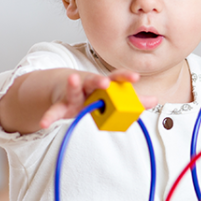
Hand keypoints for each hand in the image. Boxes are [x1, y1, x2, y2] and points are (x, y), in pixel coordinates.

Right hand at [37, 69, 154, 129]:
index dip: (125, 77)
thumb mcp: (111, 96)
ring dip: (73, 85)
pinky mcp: (61, 104)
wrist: (63, 88)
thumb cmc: (92, 93)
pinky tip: (45, 124)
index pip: (116, 78)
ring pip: (73, 90)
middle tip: (105, 82)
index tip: (135, 76)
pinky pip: (54, 111)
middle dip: (99, 80)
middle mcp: (88, 85)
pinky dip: (49, 117)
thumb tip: (155, 101)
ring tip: (72, 80)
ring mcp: (73, 93)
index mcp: (103, 83)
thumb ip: (132, 100)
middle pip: (94, 81)